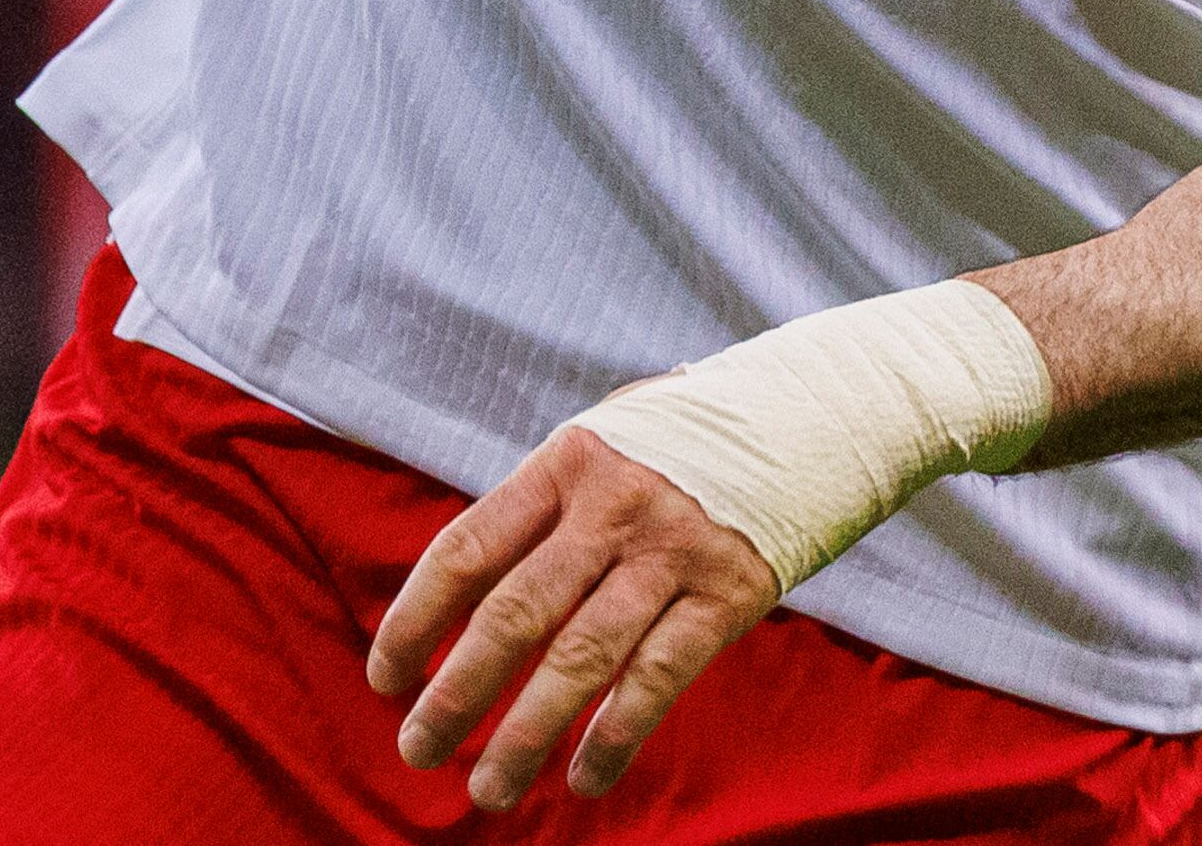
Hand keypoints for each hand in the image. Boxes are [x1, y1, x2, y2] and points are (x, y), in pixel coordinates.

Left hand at [365, 422, 783, 809]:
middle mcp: (614, 506)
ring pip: (582, 660)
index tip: (386, 678)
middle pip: (514, 614)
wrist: (814, 412)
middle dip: (456, 692)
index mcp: (567, 462)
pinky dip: (615, 736)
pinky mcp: (728, 593)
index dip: (417, 618)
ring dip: (526, 734)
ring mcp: (673, 551)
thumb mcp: (606, 442)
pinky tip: (584, 779)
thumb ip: (546, 507)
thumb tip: (468, 591)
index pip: (469, 547)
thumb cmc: (686, 439)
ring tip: (487, 788)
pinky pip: (658, 679)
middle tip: (417, 749)